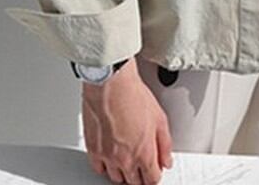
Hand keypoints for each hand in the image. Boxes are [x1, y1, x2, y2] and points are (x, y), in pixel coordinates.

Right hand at [82, 58, 173, 183]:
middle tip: (142, 165)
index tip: (155, 170)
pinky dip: (105, 166)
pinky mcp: (92, 149)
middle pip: (134, 182)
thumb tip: (166, 160)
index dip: (155, 176)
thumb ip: (165, 144)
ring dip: (123, 172)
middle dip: (140, 176)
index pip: (152, 180)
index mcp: (144, 153)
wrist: (110, 83)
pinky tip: (111, 157)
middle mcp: (125, 160)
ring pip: (116, 178)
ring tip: (127, 159)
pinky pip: (99, 168)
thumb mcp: (160, 118)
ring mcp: (107, 156)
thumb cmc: (133, 95)